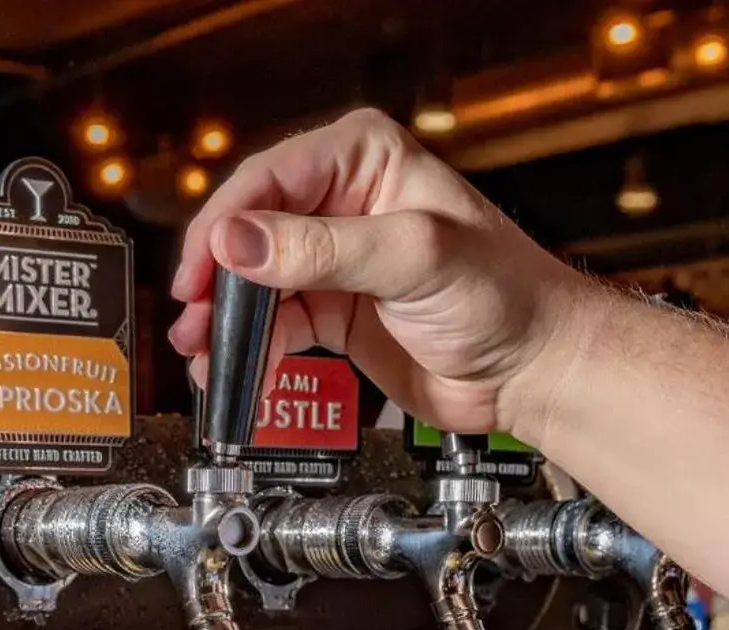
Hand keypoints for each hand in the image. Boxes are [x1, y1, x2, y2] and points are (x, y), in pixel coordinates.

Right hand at [169, 108, 597, 446]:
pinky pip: (274, 324)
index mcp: (365, 159)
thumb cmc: (505, 296)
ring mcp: (335, 259)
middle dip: (216, 279)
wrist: (534, 369)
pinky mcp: (335, 311)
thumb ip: (324, 250)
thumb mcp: (413, 260)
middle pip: (250, 232)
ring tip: (203, 352)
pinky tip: (235, 371)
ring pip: (254, 282)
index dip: (227, 226)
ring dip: (223, 319)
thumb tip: (239, 241)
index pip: (270, 181)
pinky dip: (249, 349)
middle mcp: (342, 202)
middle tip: (194, 319)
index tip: (202, 271)